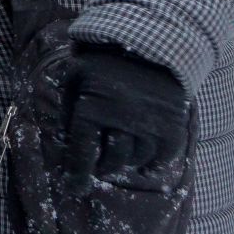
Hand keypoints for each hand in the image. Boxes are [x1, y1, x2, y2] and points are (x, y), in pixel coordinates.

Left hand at [62, 42, 189, 182]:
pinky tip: (144, 165)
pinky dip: (153, 164)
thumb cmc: (106, 60)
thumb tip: (61, 133)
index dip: (76, 174)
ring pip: (135, 158)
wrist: (151, 45)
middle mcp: (120, 120)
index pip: (81, 151)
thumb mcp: (75, 72)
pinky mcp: (172, 126)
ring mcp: (148, 125)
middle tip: (97, 167)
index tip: (73, 189)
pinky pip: (162, 157)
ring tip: (118, 158)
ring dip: (125, 162)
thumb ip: (66, 100)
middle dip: (100, 167)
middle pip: (109, 159)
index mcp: (91, 107)